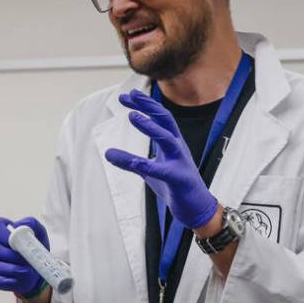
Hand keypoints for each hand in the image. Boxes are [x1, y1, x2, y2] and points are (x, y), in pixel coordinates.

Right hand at [0, 217, 47, 297]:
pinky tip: (14, 281)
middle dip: (11, 257)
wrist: (31, 269)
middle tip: (26, 262)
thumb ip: (31, 224)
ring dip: (9, 270)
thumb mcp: (38, 233)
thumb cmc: (32, 248)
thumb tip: (20, 227)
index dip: (6, 236)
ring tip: (24, 271)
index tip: (19, 245)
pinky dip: (1, 281)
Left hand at [105, 89, 218, 230]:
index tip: (126, 96)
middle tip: (129, 95)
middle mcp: (178, 147)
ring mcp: (180, 162)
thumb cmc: (174, 185)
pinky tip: (133, 161)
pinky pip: (162, 171)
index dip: (144, 104)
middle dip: (148, 105)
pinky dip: (147, 165)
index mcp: (172, 142)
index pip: (159, 117)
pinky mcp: (179, 179)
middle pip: (165, 119)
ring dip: (150, 127)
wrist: (196, 207)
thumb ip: (130, 161)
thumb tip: (108, 153)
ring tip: (132, 116)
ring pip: (167, 139)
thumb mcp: (148, 170)